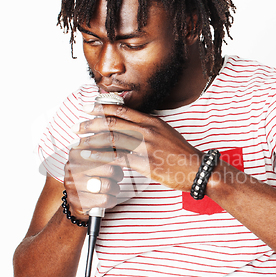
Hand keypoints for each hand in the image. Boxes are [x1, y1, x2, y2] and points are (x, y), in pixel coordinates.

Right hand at [64, 139, 124, 219]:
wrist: (75, 199)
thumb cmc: (90, 175)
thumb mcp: (94, 158)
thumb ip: (106, 147)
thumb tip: (126, 140)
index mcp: (77, 152)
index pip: (105, 151)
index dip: (118, 157)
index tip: (121, 160)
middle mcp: (72, 167)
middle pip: (110, 169)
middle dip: (118, 175)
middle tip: (117, 177)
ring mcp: (73, 185)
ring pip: (108, 186)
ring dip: (115, 189)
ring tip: (112, 188)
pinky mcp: (78, 201)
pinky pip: (105, 200)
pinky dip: (112, 200)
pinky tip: (109, 198)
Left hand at [75, 102, 203, 191]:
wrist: (197, 168)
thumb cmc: (182, 154)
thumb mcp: (167, 133)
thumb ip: (150, 127)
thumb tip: (135, 124)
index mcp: (151, 121)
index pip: (122, 110)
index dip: (102, 108)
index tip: (89, 108)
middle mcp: (147, 130)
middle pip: (112, 122)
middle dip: (91, 123)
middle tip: (78, 127)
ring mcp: (145, 145)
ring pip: (111, 138)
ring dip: (91, 140)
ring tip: (79, 143)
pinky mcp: (144, 162)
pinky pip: (116, 157)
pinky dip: (99, 157)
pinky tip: (90, 157)